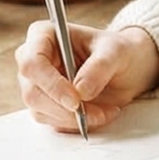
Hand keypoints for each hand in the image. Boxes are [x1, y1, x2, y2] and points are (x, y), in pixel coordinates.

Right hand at [15, 20, 158, 132]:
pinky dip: (76, 123)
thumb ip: (99, 67)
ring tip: (104, 111)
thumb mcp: (115, 52)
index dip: (51, 84)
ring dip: (73, 118)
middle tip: (96, 112)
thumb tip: (80, 91)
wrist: (126, 68)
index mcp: (44, 35)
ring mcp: (37, 84)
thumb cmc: (116, 51)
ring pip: (40, 110)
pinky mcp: (45, 105)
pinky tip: (98, 114)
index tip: (75, 100)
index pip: (32, 62)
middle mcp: (34, 59)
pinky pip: (52, 121)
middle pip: (32, 91)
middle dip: (65, 108)